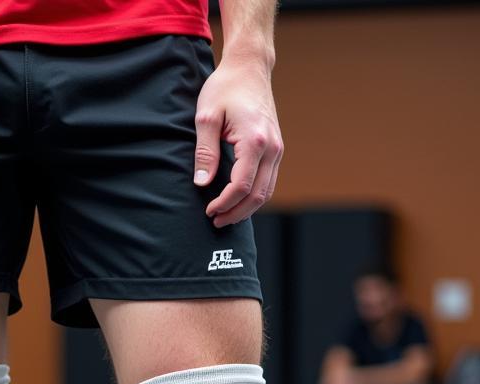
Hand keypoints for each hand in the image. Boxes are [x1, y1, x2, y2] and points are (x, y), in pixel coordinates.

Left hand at [193, 55, 283, 227]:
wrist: (249, 66)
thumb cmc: (225, 87)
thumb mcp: (207, 117)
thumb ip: (205, 152)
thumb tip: (202, 183)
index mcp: (254, 140)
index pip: (241, 185)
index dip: (224, 203)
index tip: (208, 210)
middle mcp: (271, 147)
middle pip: (258, 196)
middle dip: (236, 213)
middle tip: (216, 221)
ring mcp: (277, 148)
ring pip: (267, 192)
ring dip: (247, 209)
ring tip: (226, 216)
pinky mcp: (276, 148)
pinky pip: (269, 181)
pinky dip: (255, 196)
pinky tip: (238, 201)